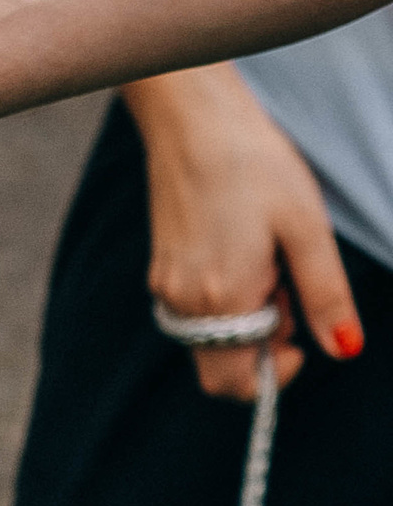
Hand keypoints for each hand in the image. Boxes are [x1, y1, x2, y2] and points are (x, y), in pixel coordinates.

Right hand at [124, 65, 363, 400]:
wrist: (194, 122)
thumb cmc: (256, 166)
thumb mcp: (307, 229)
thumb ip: (326, 295)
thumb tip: (345, 349)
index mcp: (224, 298)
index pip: (238, 383)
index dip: (276, 372)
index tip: (300, 333)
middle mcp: (185, 302)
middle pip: (220, 366)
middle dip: (260, 346)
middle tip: (285, 290)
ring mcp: (166, 286)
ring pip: (208, 337)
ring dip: (243, 319)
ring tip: (265, 260)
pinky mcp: (161, 269)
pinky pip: (194, 310)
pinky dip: (224, 299)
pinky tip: (242, 249)